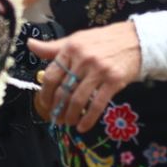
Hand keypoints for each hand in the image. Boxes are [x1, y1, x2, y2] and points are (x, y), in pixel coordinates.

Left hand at [28, 24, 142, 132]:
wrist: (136, 40)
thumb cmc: (103, 40)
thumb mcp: (77, 39)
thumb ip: (53, 47)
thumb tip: (30, 45)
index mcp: (71, 48)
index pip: (52, 75)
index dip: (45, 93)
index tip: (45, 103)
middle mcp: (83, 59)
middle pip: (63, 90)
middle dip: (57, 108)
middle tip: (55, 118)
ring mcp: (99, 70)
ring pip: (78, 100)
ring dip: (70, 116)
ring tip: (68, 122)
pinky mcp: (114, 81)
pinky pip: (97, 104)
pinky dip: (88, 119)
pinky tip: (83, 126)